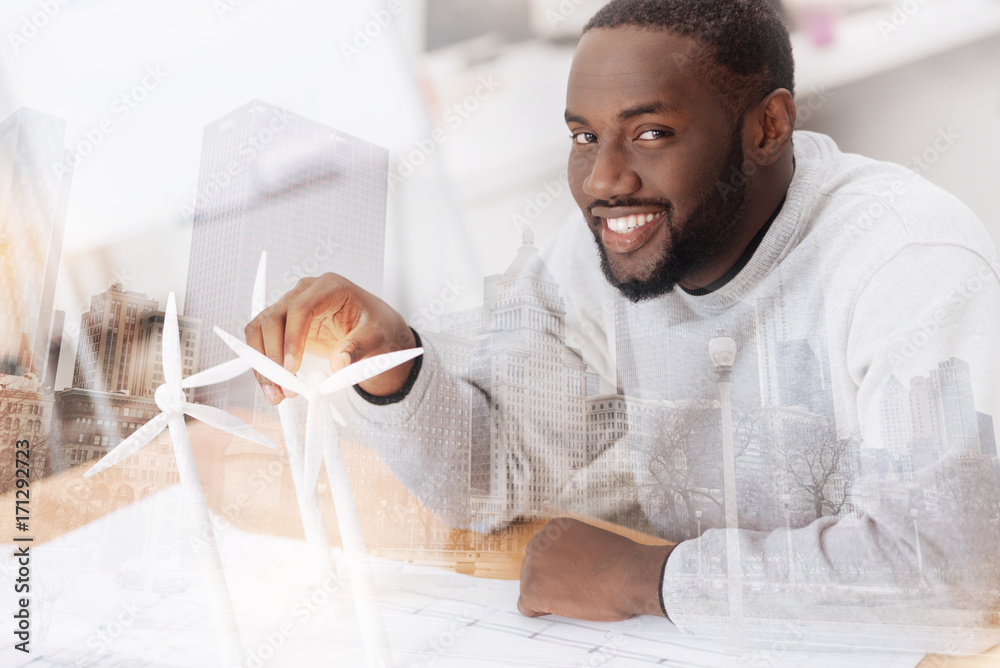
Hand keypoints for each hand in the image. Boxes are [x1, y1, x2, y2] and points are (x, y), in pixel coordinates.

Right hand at [245, 273, 415, 402]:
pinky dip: (264, 365)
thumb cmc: (376, 325)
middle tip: (283, 387)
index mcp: (329, 287)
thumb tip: (339, 362)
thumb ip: (359, 347)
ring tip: (276, 393)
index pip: (300, 308)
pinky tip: (274, 386)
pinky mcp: (283, 324)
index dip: (292, 338)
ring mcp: (289, 306)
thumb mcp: (377, 335)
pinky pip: (263, 341)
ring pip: (260, 330)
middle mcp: (304, 292)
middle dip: (272, 356)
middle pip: (273, 318)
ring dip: (262, 363)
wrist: (372, 329)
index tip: (292, 368)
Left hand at [517, 518, 672, 621]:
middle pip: (532, 567)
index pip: (542, 550)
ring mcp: (534, 566)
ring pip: (528, 586)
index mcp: (555, 528)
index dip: (555, 567)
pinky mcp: (534, 591)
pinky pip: (526, 607)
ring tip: (569, 601)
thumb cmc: (620, 561)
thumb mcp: (593, 540)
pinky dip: (538, 612)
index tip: (566, 576)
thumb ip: (574, 547)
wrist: (628, 576)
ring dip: (545, 596)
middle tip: (568, 591)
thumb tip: (571, 562)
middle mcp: (539, 542)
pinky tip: (555, 611)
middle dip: (547, 580)